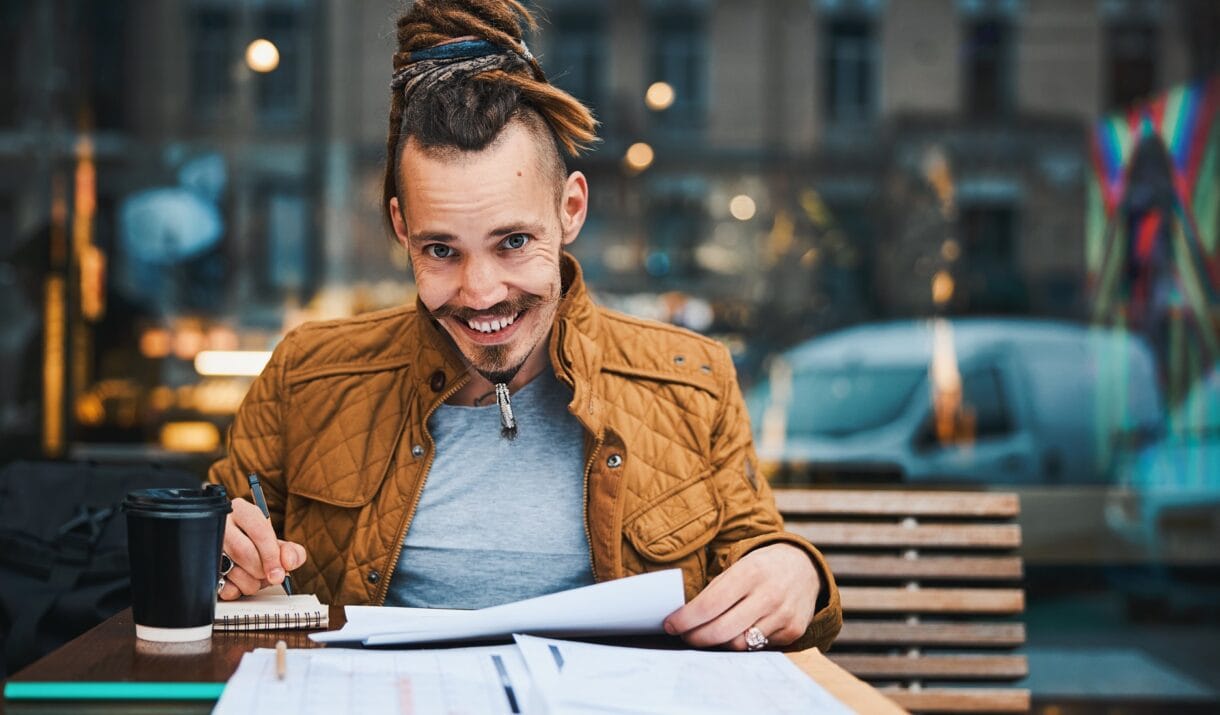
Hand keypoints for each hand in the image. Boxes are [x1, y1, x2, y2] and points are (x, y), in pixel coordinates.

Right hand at [218, 497, 307, 600]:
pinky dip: (236, 591)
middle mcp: (221, 524)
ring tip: (255, 578)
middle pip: (244, 552)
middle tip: (268, 575)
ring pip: (232, 570)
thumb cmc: (256, 545)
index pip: (259, 531)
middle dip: (261, 570)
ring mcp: (208, 545)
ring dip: (251, 583)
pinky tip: (240, 583)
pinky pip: (220, 585)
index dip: (272, 555)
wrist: (235, 550)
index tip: (279, 573)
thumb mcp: (276, 543)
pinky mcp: (202, 567)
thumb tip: (288, 563)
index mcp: (241, 511)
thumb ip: (291, 552)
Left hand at [662, 543, 819, 649]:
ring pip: (739, 644)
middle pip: (722, 630)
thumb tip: (682, 617)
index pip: (709, 605)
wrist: (804, 567)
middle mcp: (769, 595)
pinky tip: (735, 633)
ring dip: (718, 644)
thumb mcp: (738, 566)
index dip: (686, 619)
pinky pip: (758, 648)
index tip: (671, 624)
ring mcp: (782, 616)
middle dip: (696, 637)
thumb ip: (715, 591)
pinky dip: (742, 643)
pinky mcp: (792, 632)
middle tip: (684, 636)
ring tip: (708, 635)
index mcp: (750, 572)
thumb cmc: (760, 568)